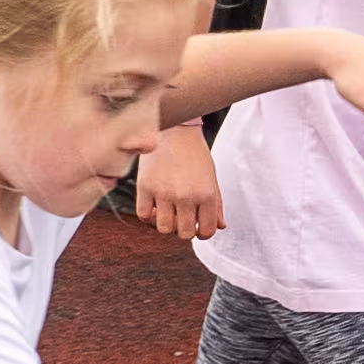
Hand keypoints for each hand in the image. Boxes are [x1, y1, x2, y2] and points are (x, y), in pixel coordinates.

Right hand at [130, 121, 221, 239]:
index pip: (206, 231)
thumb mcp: (212, 177)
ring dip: (167, 223)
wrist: (175, 129)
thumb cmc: (195, 153)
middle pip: (184, 234)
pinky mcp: (145, 186)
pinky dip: (149, 215)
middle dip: (185, 229)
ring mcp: (164, 192)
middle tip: (183, 218)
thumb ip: (217, 204)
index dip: (203, 232)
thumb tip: (220, 227)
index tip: (198, 226)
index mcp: (207, 194)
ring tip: (169, 211)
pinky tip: (155, 206)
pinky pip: (144, 215)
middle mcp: (186, 196)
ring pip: (164, 228)